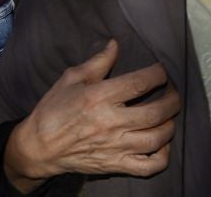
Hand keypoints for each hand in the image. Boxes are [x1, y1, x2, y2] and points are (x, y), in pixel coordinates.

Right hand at [3, 40, 179, 190]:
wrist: (39, 147)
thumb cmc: (53, 109)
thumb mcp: (71, 78)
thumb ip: (98, 62)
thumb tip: (115, 44)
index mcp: (99, 97)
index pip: (140, 83)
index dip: (158, 74)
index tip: (161, 70)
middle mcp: (111, 123)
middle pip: (156, 112)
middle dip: (172, 98)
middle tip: (172, 91)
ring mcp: (115, 147)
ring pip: (157, 138)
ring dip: (170, 124)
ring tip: (168, 114)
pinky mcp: (115, 165)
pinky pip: (148, 166)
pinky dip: (163, 156)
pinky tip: (161, 143)